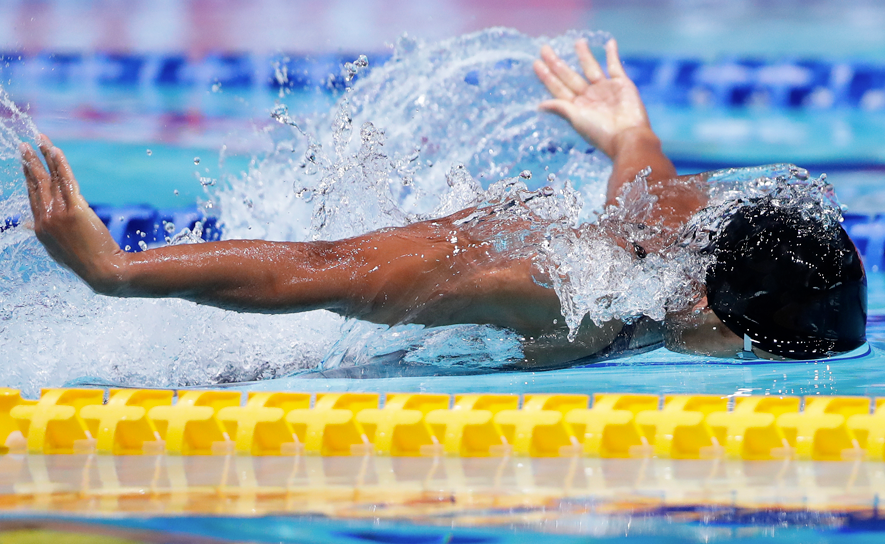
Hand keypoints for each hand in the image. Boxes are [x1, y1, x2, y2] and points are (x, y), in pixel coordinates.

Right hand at [22, 134, 126, 292]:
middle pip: (36, 184)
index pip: (32, 195)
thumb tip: (29, 225)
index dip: (29, 177)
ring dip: (45, 157)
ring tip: (41, 141)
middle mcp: (45, 219)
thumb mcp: (56, 249)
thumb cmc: (84, 261)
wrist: (102, 271)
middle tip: (24, 146)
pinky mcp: (75, 210)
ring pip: (50, 179)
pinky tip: (56, 151)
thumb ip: (43, 233)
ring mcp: (59, 214)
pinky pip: (66, 181)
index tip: (26, 163)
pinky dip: (60, 164)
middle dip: (30, 162)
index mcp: (40, 227)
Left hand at [533, 39, 650, 159]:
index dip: (547, 76)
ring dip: (584, 55)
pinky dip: (613, 54)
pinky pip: (615, 66)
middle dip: (557, 63)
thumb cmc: (601, 132)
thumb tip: (540, 105)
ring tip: (577, 41)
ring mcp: (605, 90)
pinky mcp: (622, 85)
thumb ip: (561, 108)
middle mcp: (589, 97)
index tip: (536, 63)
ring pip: (591, 68)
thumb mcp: (577, 120)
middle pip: (569, 76)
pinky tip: (609, 43)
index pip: (558, 88)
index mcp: (576, 107)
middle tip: (544, 48)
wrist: (628, 137)